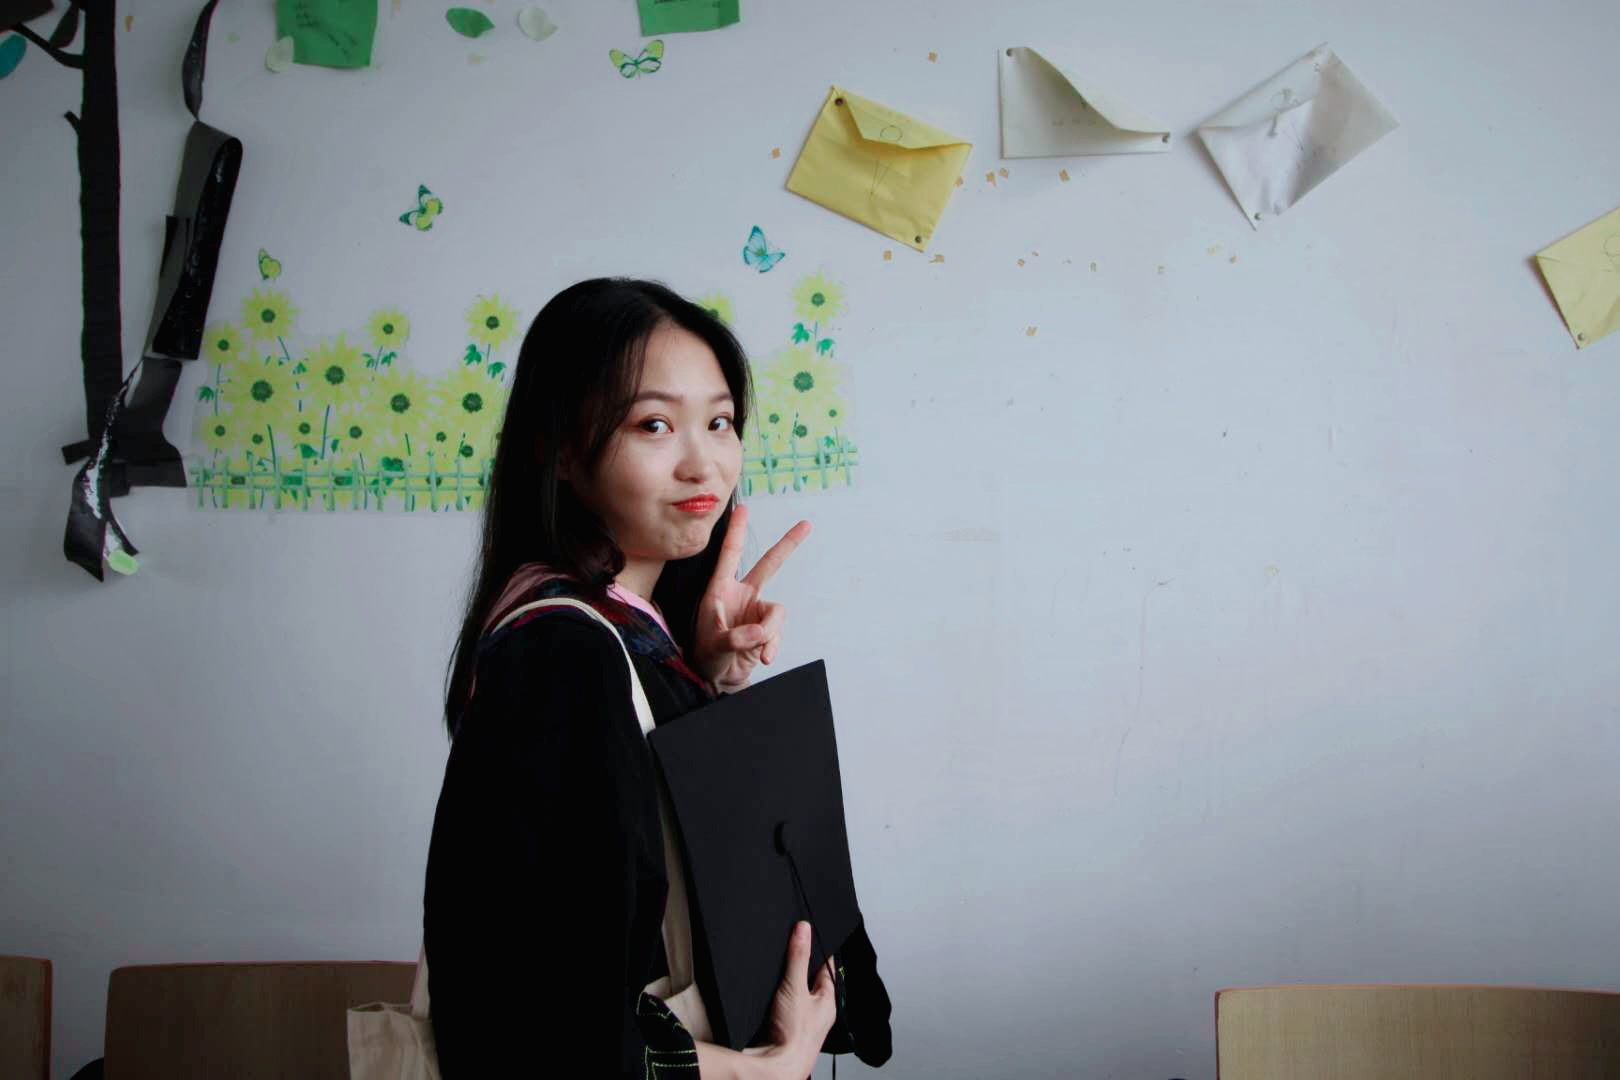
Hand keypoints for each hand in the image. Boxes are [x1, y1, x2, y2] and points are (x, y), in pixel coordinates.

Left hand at [691, 503, 810, 692]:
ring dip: (769, 633)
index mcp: (721, 590)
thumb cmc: (707, 656)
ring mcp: (756, 611)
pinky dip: (772, 646)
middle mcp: (742, 595)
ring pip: (777, 613)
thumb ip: (735, 638)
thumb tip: (760, 632)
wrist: (718, 679)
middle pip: (769, 565)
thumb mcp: (714, 645)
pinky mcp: (767, 629)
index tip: (743, 508)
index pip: (730, 556)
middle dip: (788, 545)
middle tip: (806, 524)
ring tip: (754, 651)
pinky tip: (762, 658)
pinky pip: (777, 633)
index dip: (736, 531)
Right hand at [756, 921, 836, 1078]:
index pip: (826, 969)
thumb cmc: (795, 1036)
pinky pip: (781, 1006)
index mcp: (827, 1002)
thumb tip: (803, 929)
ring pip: (794, 994)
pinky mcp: (783, 1028)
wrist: (777, 1066)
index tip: (812, 935)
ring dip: (786, 984)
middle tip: (791, 947)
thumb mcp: (796, 987)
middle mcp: (816, 1012)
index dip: (819, 951)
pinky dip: (775, 998)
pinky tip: (768, 994)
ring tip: (778, 969)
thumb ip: (798, 957)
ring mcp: (800, 1022)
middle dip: (800, 966)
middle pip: (809, 981)